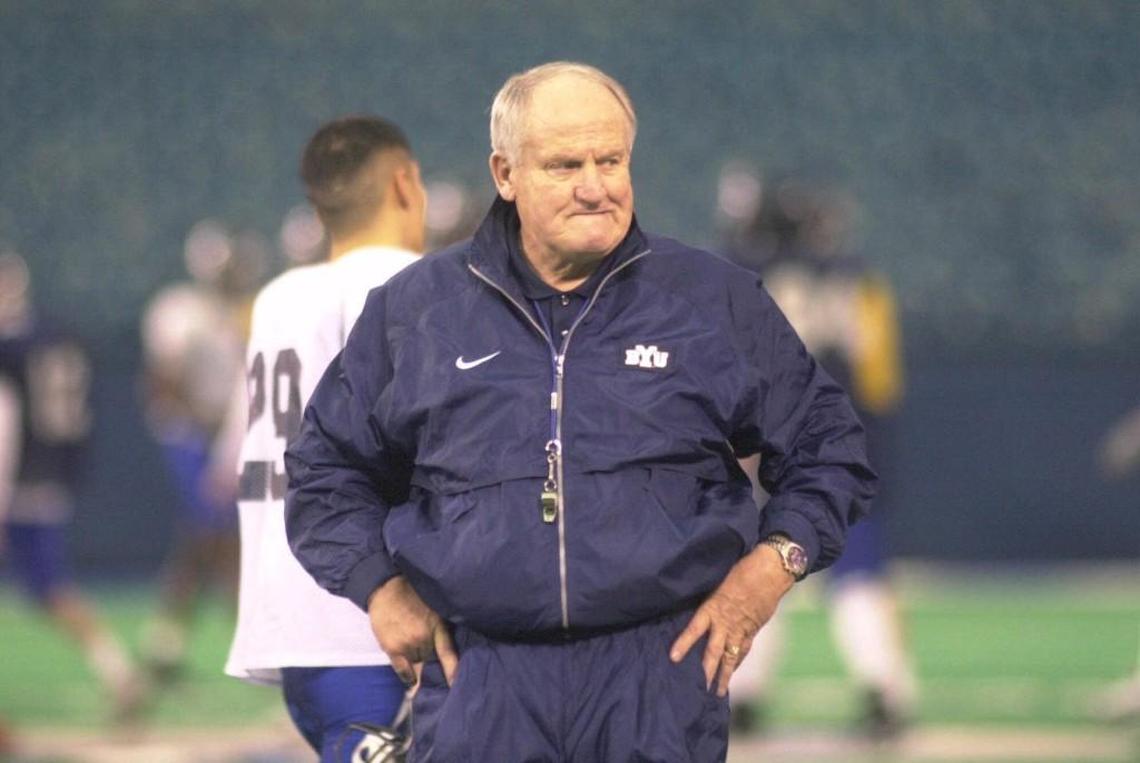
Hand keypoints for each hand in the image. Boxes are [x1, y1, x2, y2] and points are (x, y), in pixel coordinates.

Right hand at [367, 575, 458, 688]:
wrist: (386, 589)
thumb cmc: (412, 596)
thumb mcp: (435, 608)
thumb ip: (441, 628)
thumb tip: (447, 650)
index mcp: (437, 626)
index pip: (447, 653)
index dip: (452, 671)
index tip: (456, 685)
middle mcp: (423, 638)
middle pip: (431, 660)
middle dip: (432, 660)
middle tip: (428, 655)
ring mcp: (407, 644)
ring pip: (417, 665)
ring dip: (418, 664)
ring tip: (414, 652)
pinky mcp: (392, 648)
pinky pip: (402, 671)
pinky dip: (407, 676)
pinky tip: (411, 679)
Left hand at [669, 543, 794, 695]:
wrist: (769, 572)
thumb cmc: (742, 571)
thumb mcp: (719, 584)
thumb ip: (710, 601)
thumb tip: (700, 613)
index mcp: (713, 607)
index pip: (695, 628)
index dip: (684, 643)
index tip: (674, 658)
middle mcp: (726, 622)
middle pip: (714, 651)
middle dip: (707, 670)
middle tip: (699, 688)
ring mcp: (741, 629)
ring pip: (731, 657)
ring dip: (725, 675)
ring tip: (719, 692)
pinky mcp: (753, 630)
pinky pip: (744, 650)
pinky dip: (738, 662)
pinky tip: (733, 670)